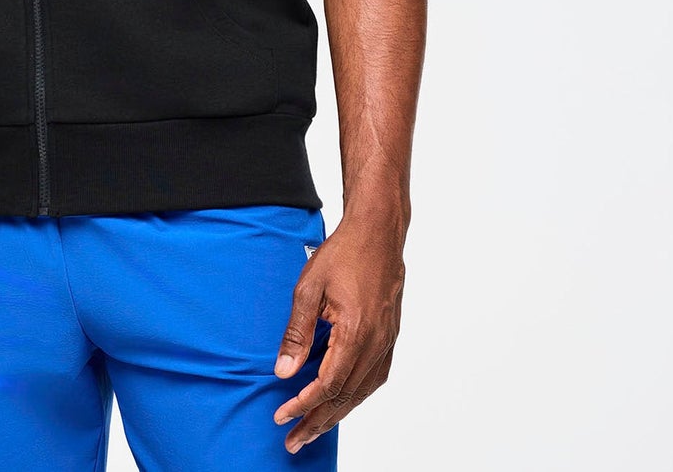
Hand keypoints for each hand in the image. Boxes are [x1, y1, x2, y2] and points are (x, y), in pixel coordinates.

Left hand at [271, 215, 404, 451]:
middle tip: (294, 441)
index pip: (327, 384)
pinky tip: (342, 402)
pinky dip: (356, 396)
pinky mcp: (391, 337)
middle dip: (318, 422)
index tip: (282, 417)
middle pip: (346, 397)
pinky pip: (374, 378)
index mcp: (355, 333)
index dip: (303, 405)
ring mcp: (387, 342)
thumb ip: (296, 333)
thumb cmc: (343, 253)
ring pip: (362, 392)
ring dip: (337, 414)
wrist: (378, 232)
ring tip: (313, 429)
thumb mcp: (309, 287)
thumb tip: (284, 371)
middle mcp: (376, 343)